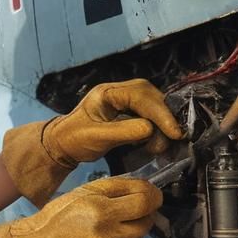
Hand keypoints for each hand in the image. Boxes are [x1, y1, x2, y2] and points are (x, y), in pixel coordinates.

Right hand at [0, 176, 161, 237]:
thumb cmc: (58, 216)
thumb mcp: (82, 192)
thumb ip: (114, 187)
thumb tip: (146, 188)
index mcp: (100, 209)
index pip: (144, 201)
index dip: (153, 196)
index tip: (152, 196)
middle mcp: (106, 234)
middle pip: (145, 223)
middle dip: (142, 215)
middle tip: (129, 212)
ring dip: (131, 235)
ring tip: (114, 230)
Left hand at [45, 79, 183, 164]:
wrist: (63, 145)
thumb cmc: (74, 140)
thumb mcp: (96, 138)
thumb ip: (123, 132)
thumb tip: (150, 129)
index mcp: (107, 93)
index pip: (140, 96)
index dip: (160, 113)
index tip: (174, 131)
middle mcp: (118, 92)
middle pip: (151, 96)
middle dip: (164, 117)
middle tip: (173, 138)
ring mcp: (123, 100)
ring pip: (152, 105)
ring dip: (161, 124)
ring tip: (161, 145)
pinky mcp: (127, 111)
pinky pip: (148, 114)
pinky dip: (156, 128)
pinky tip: (155, 142)